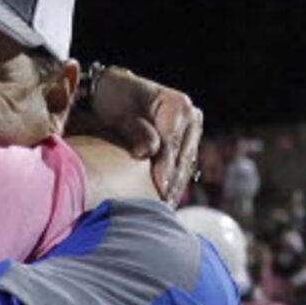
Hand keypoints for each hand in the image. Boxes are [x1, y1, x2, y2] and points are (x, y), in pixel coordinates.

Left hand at [80, 67, 202, 202]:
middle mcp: (191, 118)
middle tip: (163, 209)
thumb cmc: (114, 99)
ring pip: (185, 167)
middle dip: (173, 184)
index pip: (173, 143)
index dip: (166, 167)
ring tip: (164, 210)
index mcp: (178, 105)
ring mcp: (191, 133)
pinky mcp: (186, 145)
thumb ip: (135, 130)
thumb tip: (148, 151)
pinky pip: (182, 169)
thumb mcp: (121, 111)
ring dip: (175, 189)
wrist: (115, 94)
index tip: (161, 189)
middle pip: (183, 158)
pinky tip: (165, 202)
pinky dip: (173, 185)